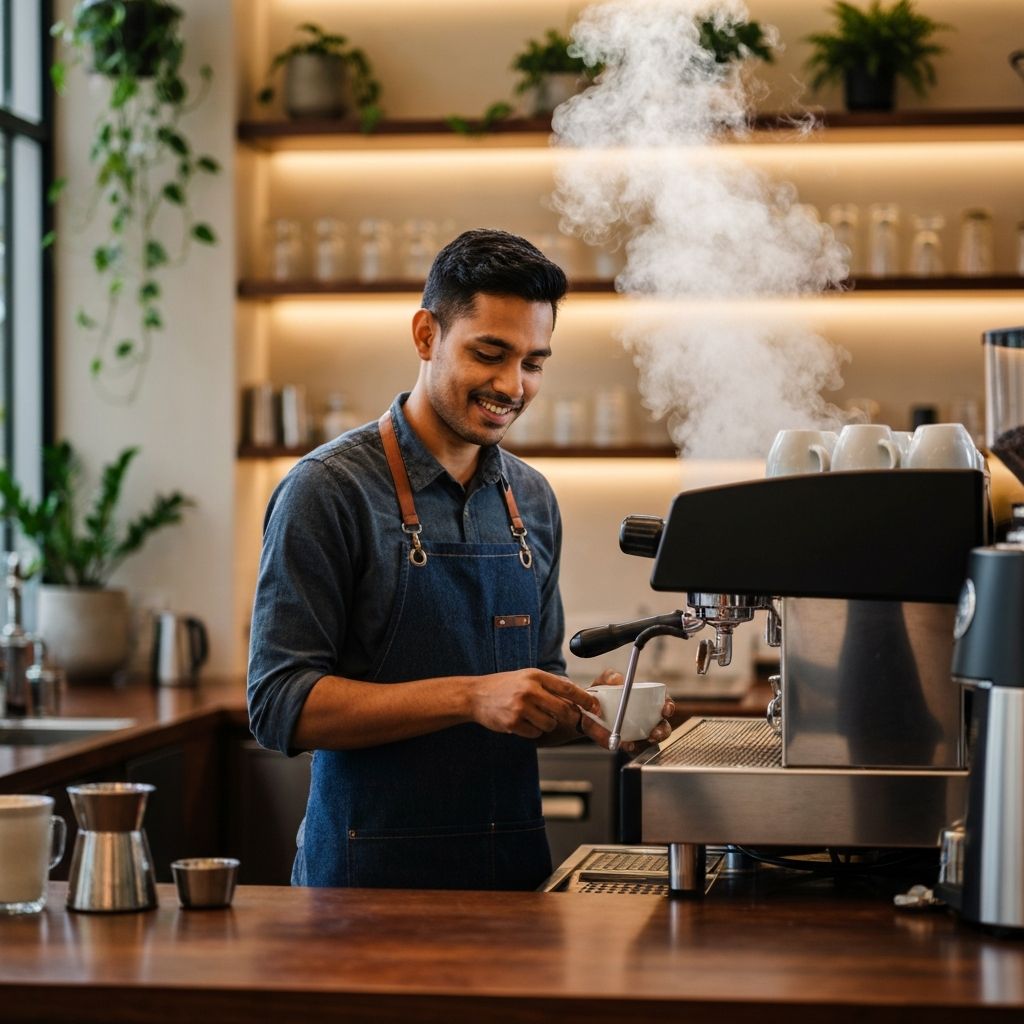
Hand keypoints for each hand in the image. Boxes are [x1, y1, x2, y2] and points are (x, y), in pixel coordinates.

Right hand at [468, 669, 598, 739]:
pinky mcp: (513, 723)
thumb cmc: (503, 685)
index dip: (584, 699)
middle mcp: (529, 690)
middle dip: (570, 717)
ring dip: (547, 724)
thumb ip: (548, 684)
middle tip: (569, 718)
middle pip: (562, 709)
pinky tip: (522, 722)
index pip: (567, 688)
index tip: (594, 706)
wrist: (475, 695)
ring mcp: (520, 707)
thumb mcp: (526, 676)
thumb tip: (572, 692)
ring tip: (533, 716)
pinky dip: (533, 731)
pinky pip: (535, 733)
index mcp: (535, 676)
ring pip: (550, 724)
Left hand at [578, 669, 675, 754]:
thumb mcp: (602, 683)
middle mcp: (648, 718)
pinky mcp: (632, 745)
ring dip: (650, 742)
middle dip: (663, 731)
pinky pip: (635, 749)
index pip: (664, 702)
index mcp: (646, 701)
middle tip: (655, 733)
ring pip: (653, 740)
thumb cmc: (600, 696)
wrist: (585, 714)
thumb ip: (608, 677)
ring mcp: (641, 733)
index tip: (665, 709)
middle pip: (663, 725)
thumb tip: (617, 679)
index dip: (669, 706)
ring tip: (642, 741)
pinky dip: (632, 747)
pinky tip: (628, 745)